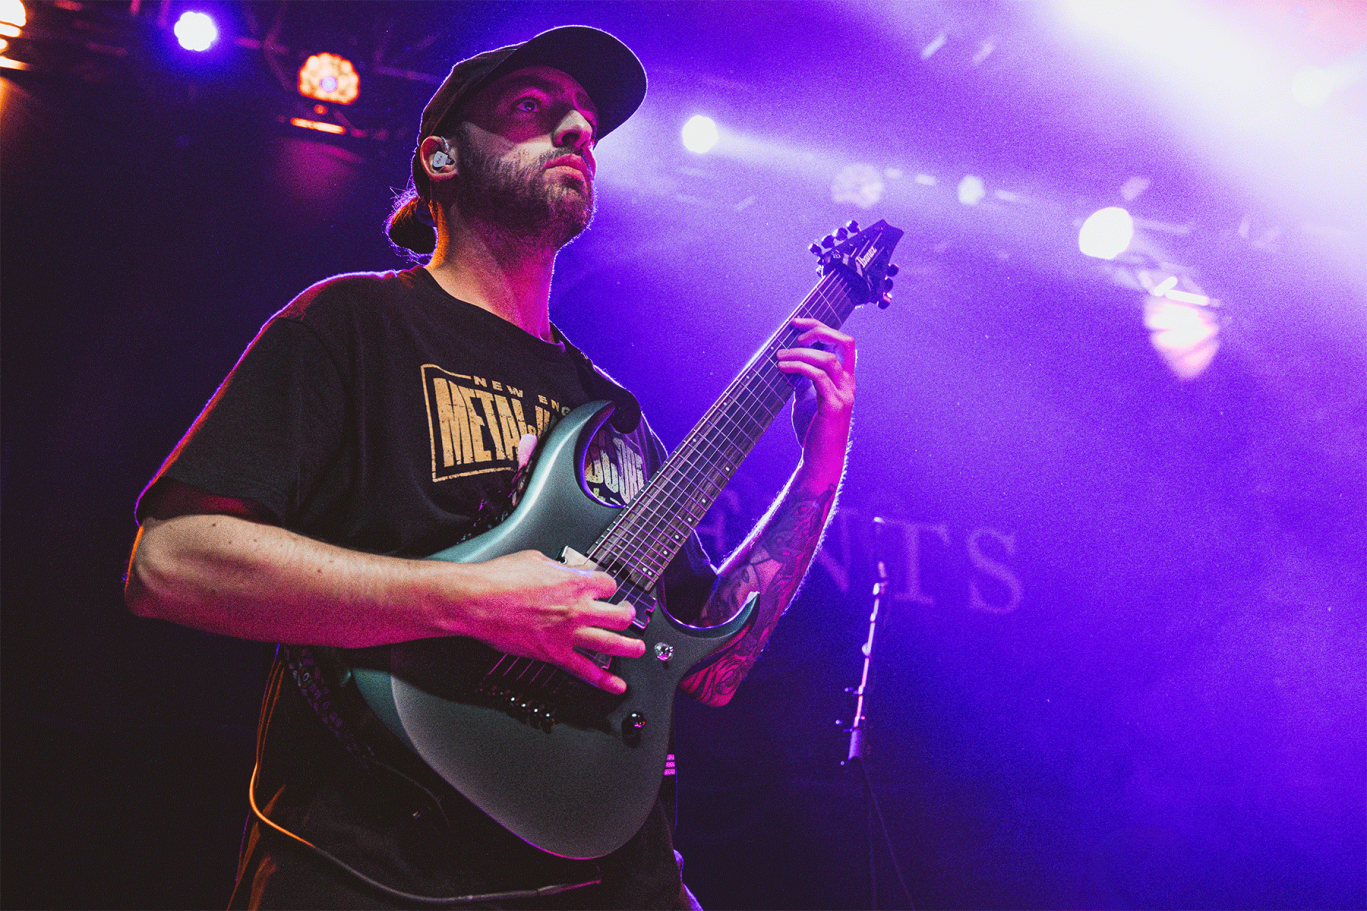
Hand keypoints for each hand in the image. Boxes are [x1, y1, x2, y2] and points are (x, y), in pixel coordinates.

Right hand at [438, 549, 645, 692]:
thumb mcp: (536, 559)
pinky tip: (616, 685)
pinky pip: (585, 671)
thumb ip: (558, 568)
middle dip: (628, 614)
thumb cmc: (499, 578)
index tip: (605, 590)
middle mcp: (578, 608)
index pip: (609, 584)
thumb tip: (564, 570)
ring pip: (612, 643)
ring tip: (637, 648)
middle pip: (620, 615)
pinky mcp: (554, 653)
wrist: (478, 601)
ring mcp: (569, 633)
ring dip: (630, 647)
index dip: (608, 587)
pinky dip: (604, 681)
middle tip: (628, 616)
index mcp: (576, 582)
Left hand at [777, 318, 855, 486]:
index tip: (796, 323)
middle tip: (795, 335)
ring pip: (828, 360)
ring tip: (780, 358)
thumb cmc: (812, 431)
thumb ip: (802, 380)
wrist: (819, 460)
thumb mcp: (806, 399)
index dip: (820, 327)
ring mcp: (843, 395)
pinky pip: (819, 378)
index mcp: (844, 379)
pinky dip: (799, 369)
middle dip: (819, 331)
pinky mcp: (833, 407)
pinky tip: (782, 370)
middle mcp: (849, 384)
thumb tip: (786, 361)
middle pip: (845, 342)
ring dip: (800, 354)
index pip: (842, 343)